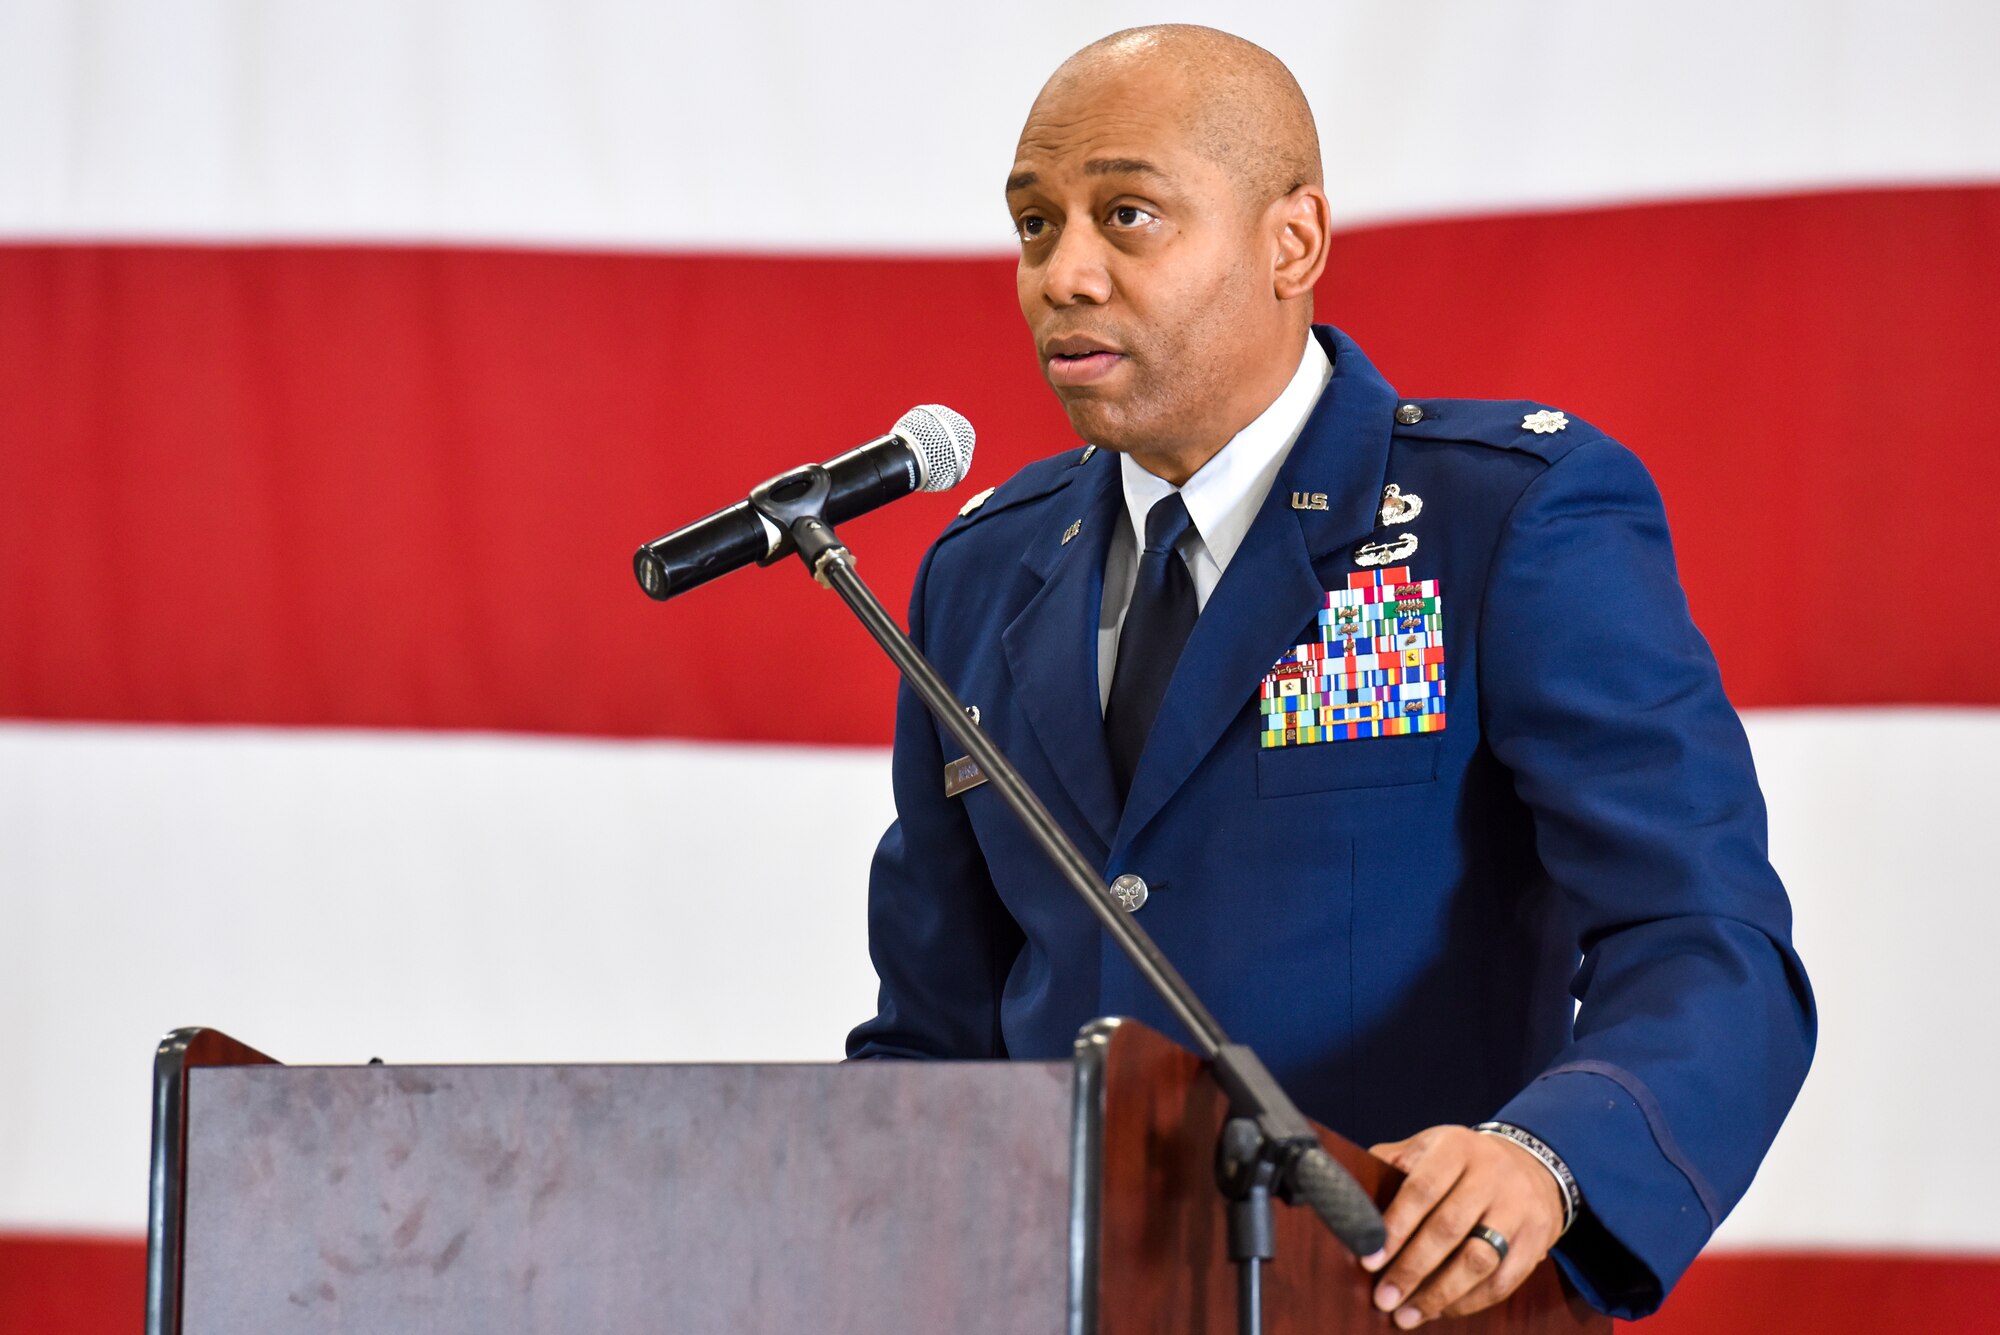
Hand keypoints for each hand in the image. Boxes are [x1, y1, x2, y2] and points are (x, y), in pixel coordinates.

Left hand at [1359, 1125, 1563, 1326]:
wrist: (1530, 1165)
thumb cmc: (1462, 1162)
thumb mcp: (1429, 1146)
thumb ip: (1392, 1162)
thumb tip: (1352, 1194)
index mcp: (1456, 1147)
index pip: (1421, 1189)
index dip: (1394, 1227)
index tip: (1369, 1260)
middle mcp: (1492, 1175)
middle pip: (1448, 1229)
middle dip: (1411, 1269)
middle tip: (1384, 1298)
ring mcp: (1518, 1209)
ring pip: (1478, 1260)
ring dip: (1439, 1294)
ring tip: (1407, 1315)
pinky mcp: (1536, 1241)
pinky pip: (1502, 1280)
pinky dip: (1469, 1302)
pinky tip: (1441, 1310)